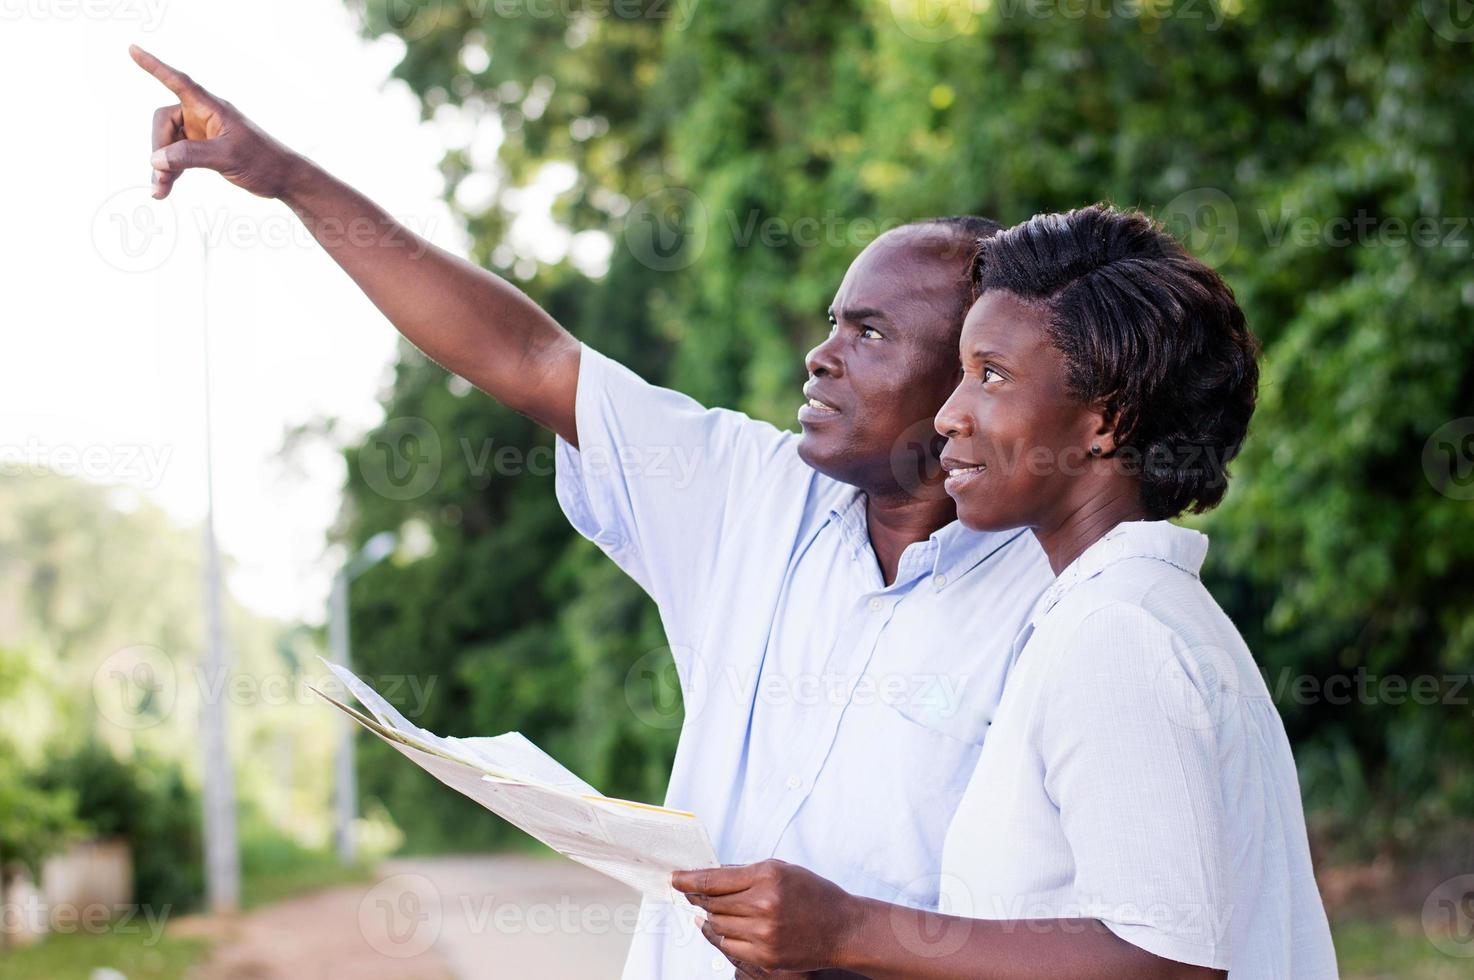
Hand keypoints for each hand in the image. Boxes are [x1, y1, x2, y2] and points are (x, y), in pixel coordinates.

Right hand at [129, 45, 301, 200]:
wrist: (284, 179)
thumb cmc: (263, 161)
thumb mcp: (226, 156)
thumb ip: (190, 155)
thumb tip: (155, 159)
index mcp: (211, 107)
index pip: (178, 81)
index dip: (154, 66)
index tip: (132, 49)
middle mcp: (203, 116)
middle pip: (164, 122)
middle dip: (158, 149)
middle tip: (160, 176)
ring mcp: (202, 133)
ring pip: (168, 143)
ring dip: (161, 166)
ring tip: (159, 191)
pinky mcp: (203, 151)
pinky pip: (177, 157)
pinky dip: (170, 172)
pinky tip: (164, 190)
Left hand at [672, 860, 861, 973]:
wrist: (842, 929)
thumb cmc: (815, 896)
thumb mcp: (782, 870)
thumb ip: (746, 872)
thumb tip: (712, 876)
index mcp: (767, 876)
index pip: (714, 879)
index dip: (689, 880)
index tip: (675, 878)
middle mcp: (763, 904)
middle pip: (712, 903)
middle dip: (697, 898)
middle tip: (689, 893)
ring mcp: (763, 933)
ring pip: (717, 925)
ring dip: (709, 917)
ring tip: (708, 911)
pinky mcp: (765, 956)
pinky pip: (729, 946)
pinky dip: (721, 936)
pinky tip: (722, 928)